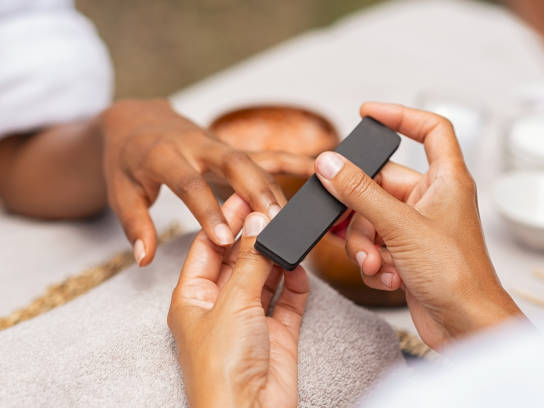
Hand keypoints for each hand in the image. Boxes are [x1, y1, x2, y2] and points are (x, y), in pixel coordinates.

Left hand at [101, 99, 313, 265]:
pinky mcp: (231, 148)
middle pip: (232, 164)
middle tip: (274, 220)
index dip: (206, 210)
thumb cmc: (127, 160)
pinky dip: (290, 161)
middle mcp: (196, 146)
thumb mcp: (120, 192)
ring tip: (295, 216)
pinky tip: (315, 169)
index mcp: (163, 156)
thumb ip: (135, 224)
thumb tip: (144, 258)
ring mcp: (218, 145)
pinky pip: (264, 154)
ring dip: (275, 187)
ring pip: (253, 162)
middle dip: (256, 191)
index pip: (189, 184)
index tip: (223, 239)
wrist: (137, 120)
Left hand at [168, 194, 308, 407]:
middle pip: (238, 259)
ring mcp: (250, 320)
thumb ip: (250, 261)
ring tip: (288, 231)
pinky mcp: (277, 333)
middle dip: (255, 235)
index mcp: (193, 298)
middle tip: (273, 208)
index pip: (207, 247)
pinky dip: (295, 283)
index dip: (224, 221)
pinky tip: (299, 266)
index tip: (243, 196)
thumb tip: (259, 223)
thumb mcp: (233, 303)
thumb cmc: (222, 369)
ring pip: (265, 277)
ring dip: (277, 257)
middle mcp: (220, 306)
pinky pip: (288, 299)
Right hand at [314, 102, 522, 349]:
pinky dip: (375, 261)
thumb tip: (330, 164)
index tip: (368, 113)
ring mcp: (417, 227)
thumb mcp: (400, 226)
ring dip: (366, 244)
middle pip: (380, 184)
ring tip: (377, 264)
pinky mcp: (407, 252)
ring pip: (371, 218)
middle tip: (353, 226)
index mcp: (446, 180)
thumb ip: (360, 193)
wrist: (465, 326)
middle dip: (362, 213)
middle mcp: (431, 199)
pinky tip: (388, 277)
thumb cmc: (457, 276)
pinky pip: (376, 243)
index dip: (400, 115)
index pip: (430, 129)